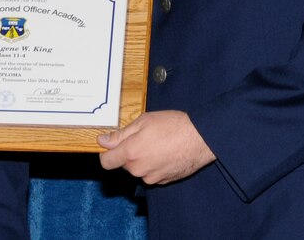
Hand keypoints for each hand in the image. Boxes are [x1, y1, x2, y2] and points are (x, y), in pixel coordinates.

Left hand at [97, 110, 214, 184]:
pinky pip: (152, 174)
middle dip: (128, 153)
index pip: (106, 162)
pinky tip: (165, 153)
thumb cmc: (172, 126)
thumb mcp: (143, 121)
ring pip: (139, 169)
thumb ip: (120, 134)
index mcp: (130, 153)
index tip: (111, 145)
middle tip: (143, 137)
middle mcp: (139, 169)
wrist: (200, 138)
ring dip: (142, 159)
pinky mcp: (164, 181)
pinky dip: (154, 165)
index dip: (106, 153)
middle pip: (124, 164)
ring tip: (158, 144)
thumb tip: (102, 141)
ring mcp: (152, 178)